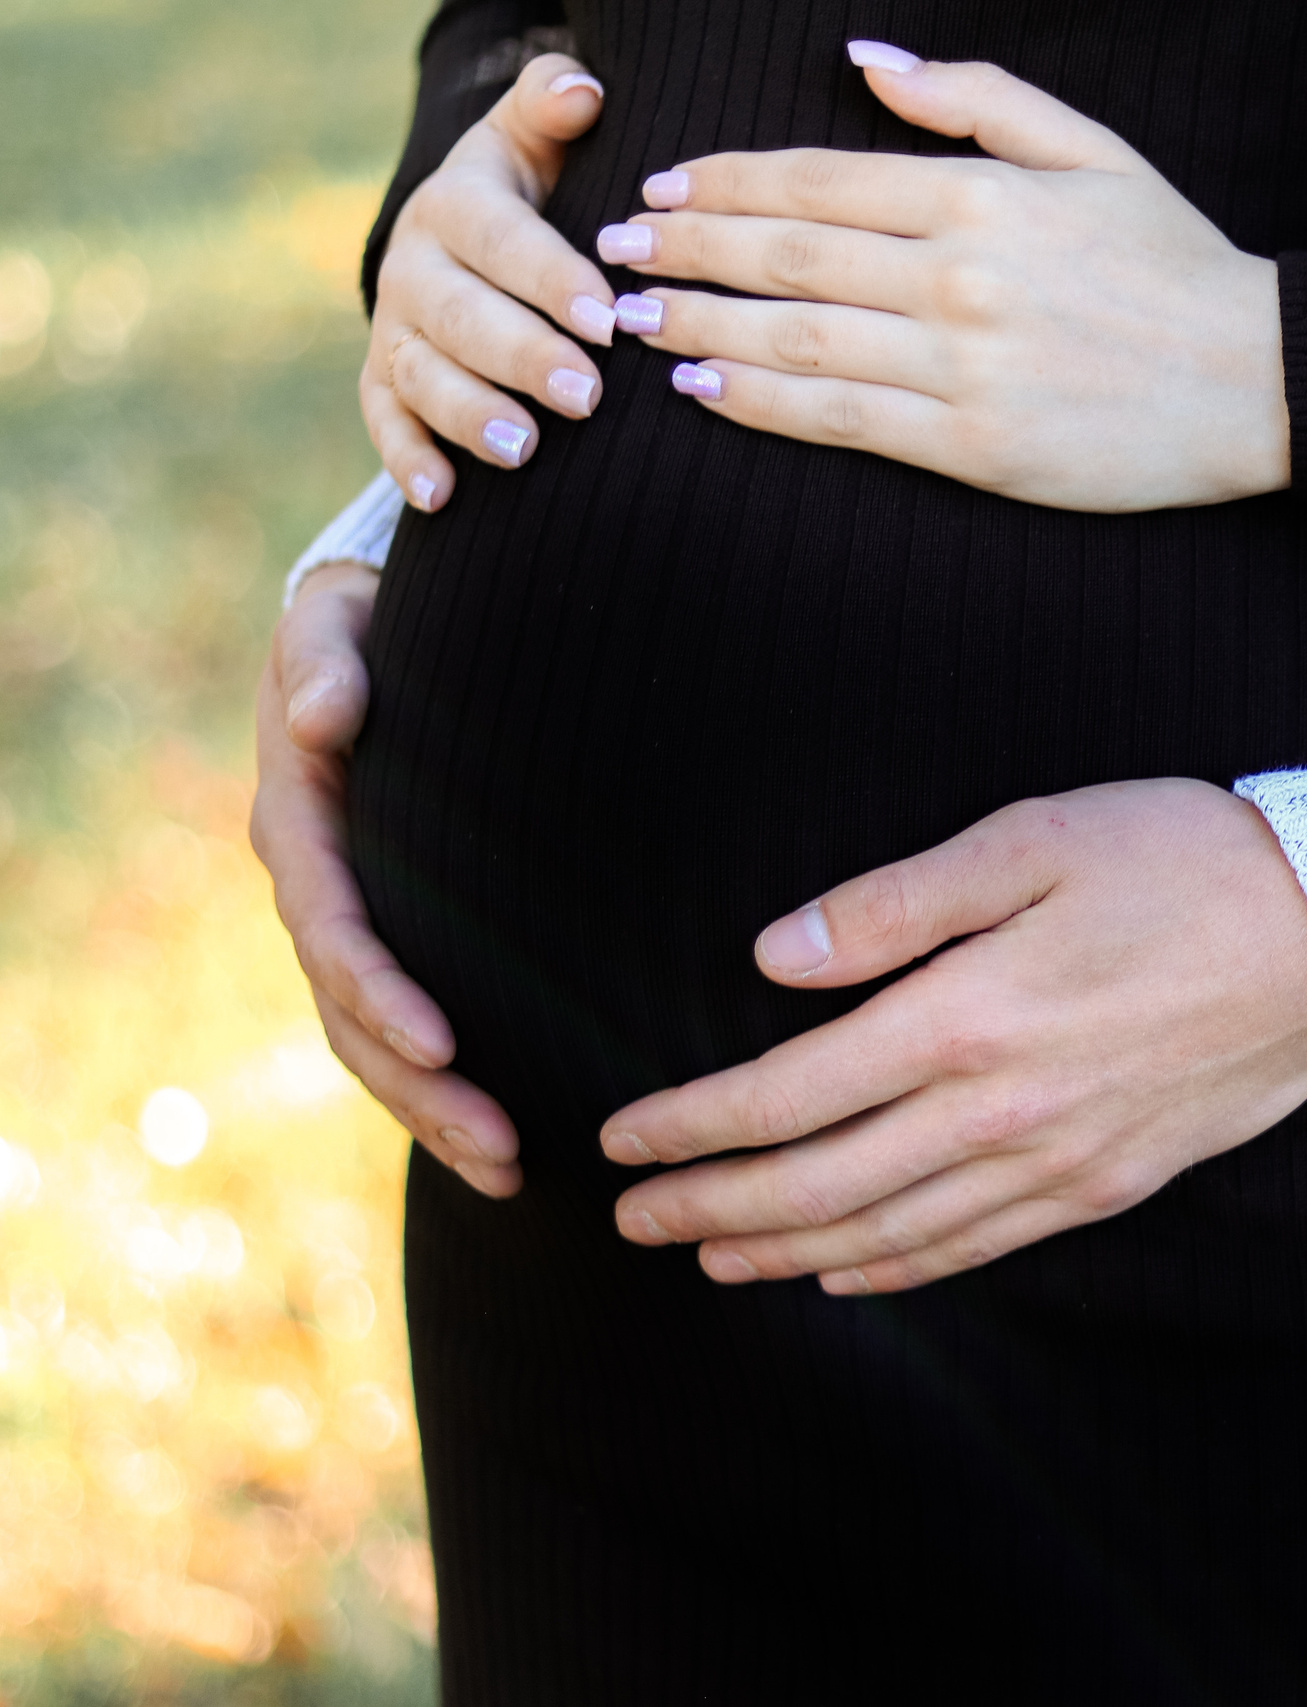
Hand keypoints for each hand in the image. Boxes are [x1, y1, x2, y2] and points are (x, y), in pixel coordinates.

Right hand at [249, 563, 521, 1196]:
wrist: (371, 642)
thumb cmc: (362, 626)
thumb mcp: (335, 620)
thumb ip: (329, 657)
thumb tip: (328, 710)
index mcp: (300, 826)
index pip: (334, 929)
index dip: (382, 992)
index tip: (444, 1041)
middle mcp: (316, 891)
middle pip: (355, 1017)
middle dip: (423, 1090)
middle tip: (504, 1147)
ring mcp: (351, 925)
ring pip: (376, 1048)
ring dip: (439, 1114)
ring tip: (513, 1171)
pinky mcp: (392, 944)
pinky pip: (405, 1037)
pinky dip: (449, 1093)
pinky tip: (512, 1149)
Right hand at [363, 52, 620, 509]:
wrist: (467, 236)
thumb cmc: (529, 191)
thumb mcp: (535, 139)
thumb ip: (551, 108)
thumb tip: (581, 89)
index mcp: (456, 205)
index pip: (502, 242)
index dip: (551, 280)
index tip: (608, 319)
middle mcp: (415, 267)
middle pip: (461, 317)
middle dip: (522, 357)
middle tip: (585, 396)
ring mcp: (395, 329)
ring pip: (420, 375)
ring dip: (468, 414)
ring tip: (522, 449)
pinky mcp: (383, 381)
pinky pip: (384, 423)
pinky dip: (406, 462)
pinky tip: (441, 497)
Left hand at [598, 779, 1306, 1291]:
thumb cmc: (1186, 863)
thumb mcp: (1033, 840)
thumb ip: (896, 904)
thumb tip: (774, 958)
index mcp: (964, 1018)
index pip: (786, 1094)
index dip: (692, 1126)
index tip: (623, 1139)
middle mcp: (999, 1113)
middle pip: (819, 1184)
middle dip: (710, 1207)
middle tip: (632, 1222)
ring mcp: (1058, 1163)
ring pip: (890, 1235)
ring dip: (787, 1251)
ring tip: (715, 1257)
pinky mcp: (1110, 1185)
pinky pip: (979, 1249)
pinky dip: (898, 1271)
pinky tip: (849, 1275)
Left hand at [604, 48, 1288, 511]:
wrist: (1258, 381)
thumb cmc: (1175, 262)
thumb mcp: (1091, 149)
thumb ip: (976, 98)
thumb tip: (867, 61)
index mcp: (980, 196)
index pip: (816, 178)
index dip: (724, 181)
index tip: (663, 186)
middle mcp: (958, 275)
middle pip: (784, 252)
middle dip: (686, 248)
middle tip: (617, 250)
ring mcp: (963, 364)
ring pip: (795, 337)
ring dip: (699, 324)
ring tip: (631, 320)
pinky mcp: (974, 445)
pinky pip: (843, 419)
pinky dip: (761, 403)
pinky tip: (704, 388)